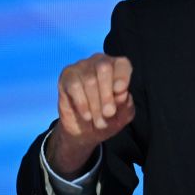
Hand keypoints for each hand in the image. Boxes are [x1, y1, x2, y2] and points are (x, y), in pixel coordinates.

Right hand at [48, 53, 134, 176]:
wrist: (85, 131)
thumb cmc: (108, 119)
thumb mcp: (123, 117)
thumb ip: (126, 105)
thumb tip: (123, 94)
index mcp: (118, 68)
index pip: (123, 64)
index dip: (122, 77)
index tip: (121, 95)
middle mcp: (100, 62)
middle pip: (104, 68)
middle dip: (106, 94)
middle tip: (108, 114)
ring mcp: (82, 66)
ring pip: (88, 79)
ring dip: (94, 104)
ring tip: (97, 120)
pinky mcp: (67, 76)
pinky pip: (73, 85)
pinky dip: (81, 103)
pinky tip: (86, 116)